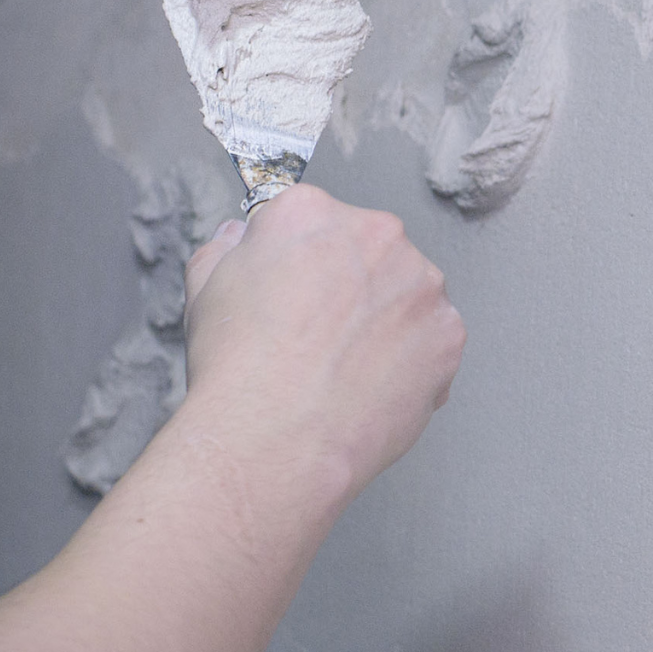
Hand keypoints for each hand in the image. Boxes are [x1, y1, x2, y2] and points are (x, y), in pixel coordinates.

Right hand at [179, 183, 465, 496]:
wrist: (274, 439)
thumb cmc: (238, 369)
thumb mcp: (205, 290)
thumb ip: (228, 249)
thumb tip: (238, 238)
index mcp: (311, 212)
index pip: (313, 223)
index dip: (299, 265)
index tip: (292, 295)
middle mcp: (376, 234)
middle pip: (368, 254)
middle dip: (350, 290)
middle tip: (317, 338)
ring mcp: (421, 284)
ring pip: (406, 296)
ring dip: (385, 324)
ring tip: (342, 369)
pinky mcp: (447, 334)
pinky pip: (432, 343)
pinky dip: (410, 365)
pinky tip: (370, 388)